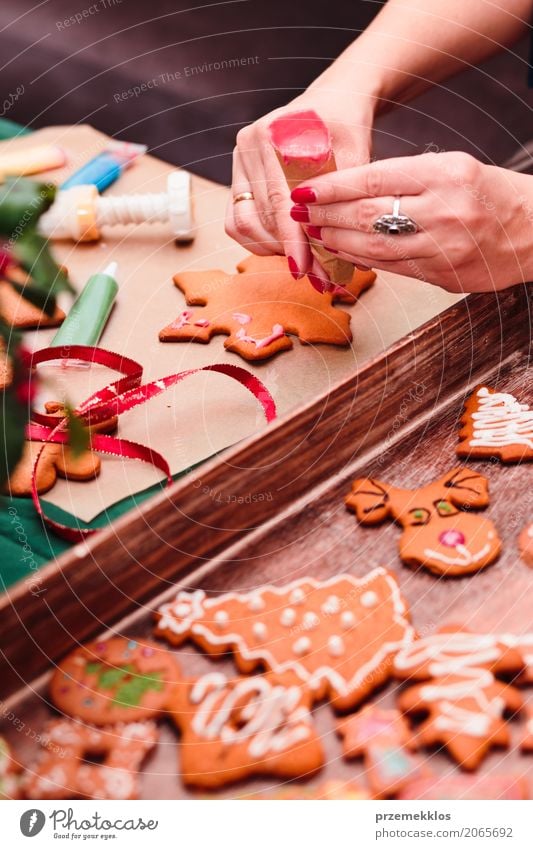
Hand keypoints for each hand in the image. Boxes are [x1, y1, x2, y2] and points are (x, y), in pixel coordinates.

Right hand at [225, 87, 374, 284]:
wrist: (334, 102)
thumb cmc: (348, 126)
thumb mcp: (358, 153)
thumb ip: (347, 198)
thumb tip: (349, 256)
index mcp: (272, 134)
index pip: (278, 202)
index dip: (292, 242)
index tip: (306, 271)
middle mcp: (246, 146)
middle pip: (259, 218)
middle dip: (287, 253)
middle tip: (317, 277)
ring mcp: (237, 162)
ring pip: (243, 225)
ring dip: (272, 250)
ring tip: (304, 263)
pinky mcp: (237, 177)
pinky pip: (236, 221)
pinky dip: (259, 241)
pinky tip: (285, 248)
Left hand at [289, 151, 532, 292]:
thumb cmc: (490, 194)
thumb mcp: (453, 168)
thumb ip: (406, 178)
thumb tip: (348, 191)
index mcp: (446, 173)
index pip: (374, 178)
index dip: (334, 187)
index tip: (306, 189)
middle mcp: (444, 211)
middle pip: (367, 214)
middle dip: (325, 215)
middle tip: (298, 213)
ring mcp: (443, 248)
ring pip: (374, 246)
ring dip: (337, 241)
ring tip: (314, 233)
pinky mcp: (443, 276)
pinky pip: (392, 269)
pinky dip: (362, 260)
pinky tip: (343, 253)